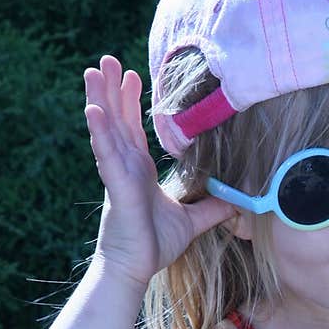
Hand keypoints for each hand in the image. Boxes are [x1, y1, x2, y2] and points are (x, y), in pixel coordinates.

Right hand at [84, 56, 237, 290]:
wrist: (136, 268)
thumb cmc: (154, 245)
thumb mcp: (191, 221)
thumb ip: (211, 209)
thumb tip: (235, 203)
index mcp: (139, 170)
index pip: (133, 129)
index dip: (131, 102)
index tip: (133, 76)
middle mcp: (126, 166)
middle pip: (117, 120)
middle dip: (112, 89)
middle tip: (107, 60)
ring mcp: (118, 174)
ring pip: (107, 129)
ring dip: (100, 99)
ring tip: (94, 71)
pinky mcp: (116, 187)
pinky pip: (106, 155)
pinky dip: (100, 132)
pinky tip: (93, 109)